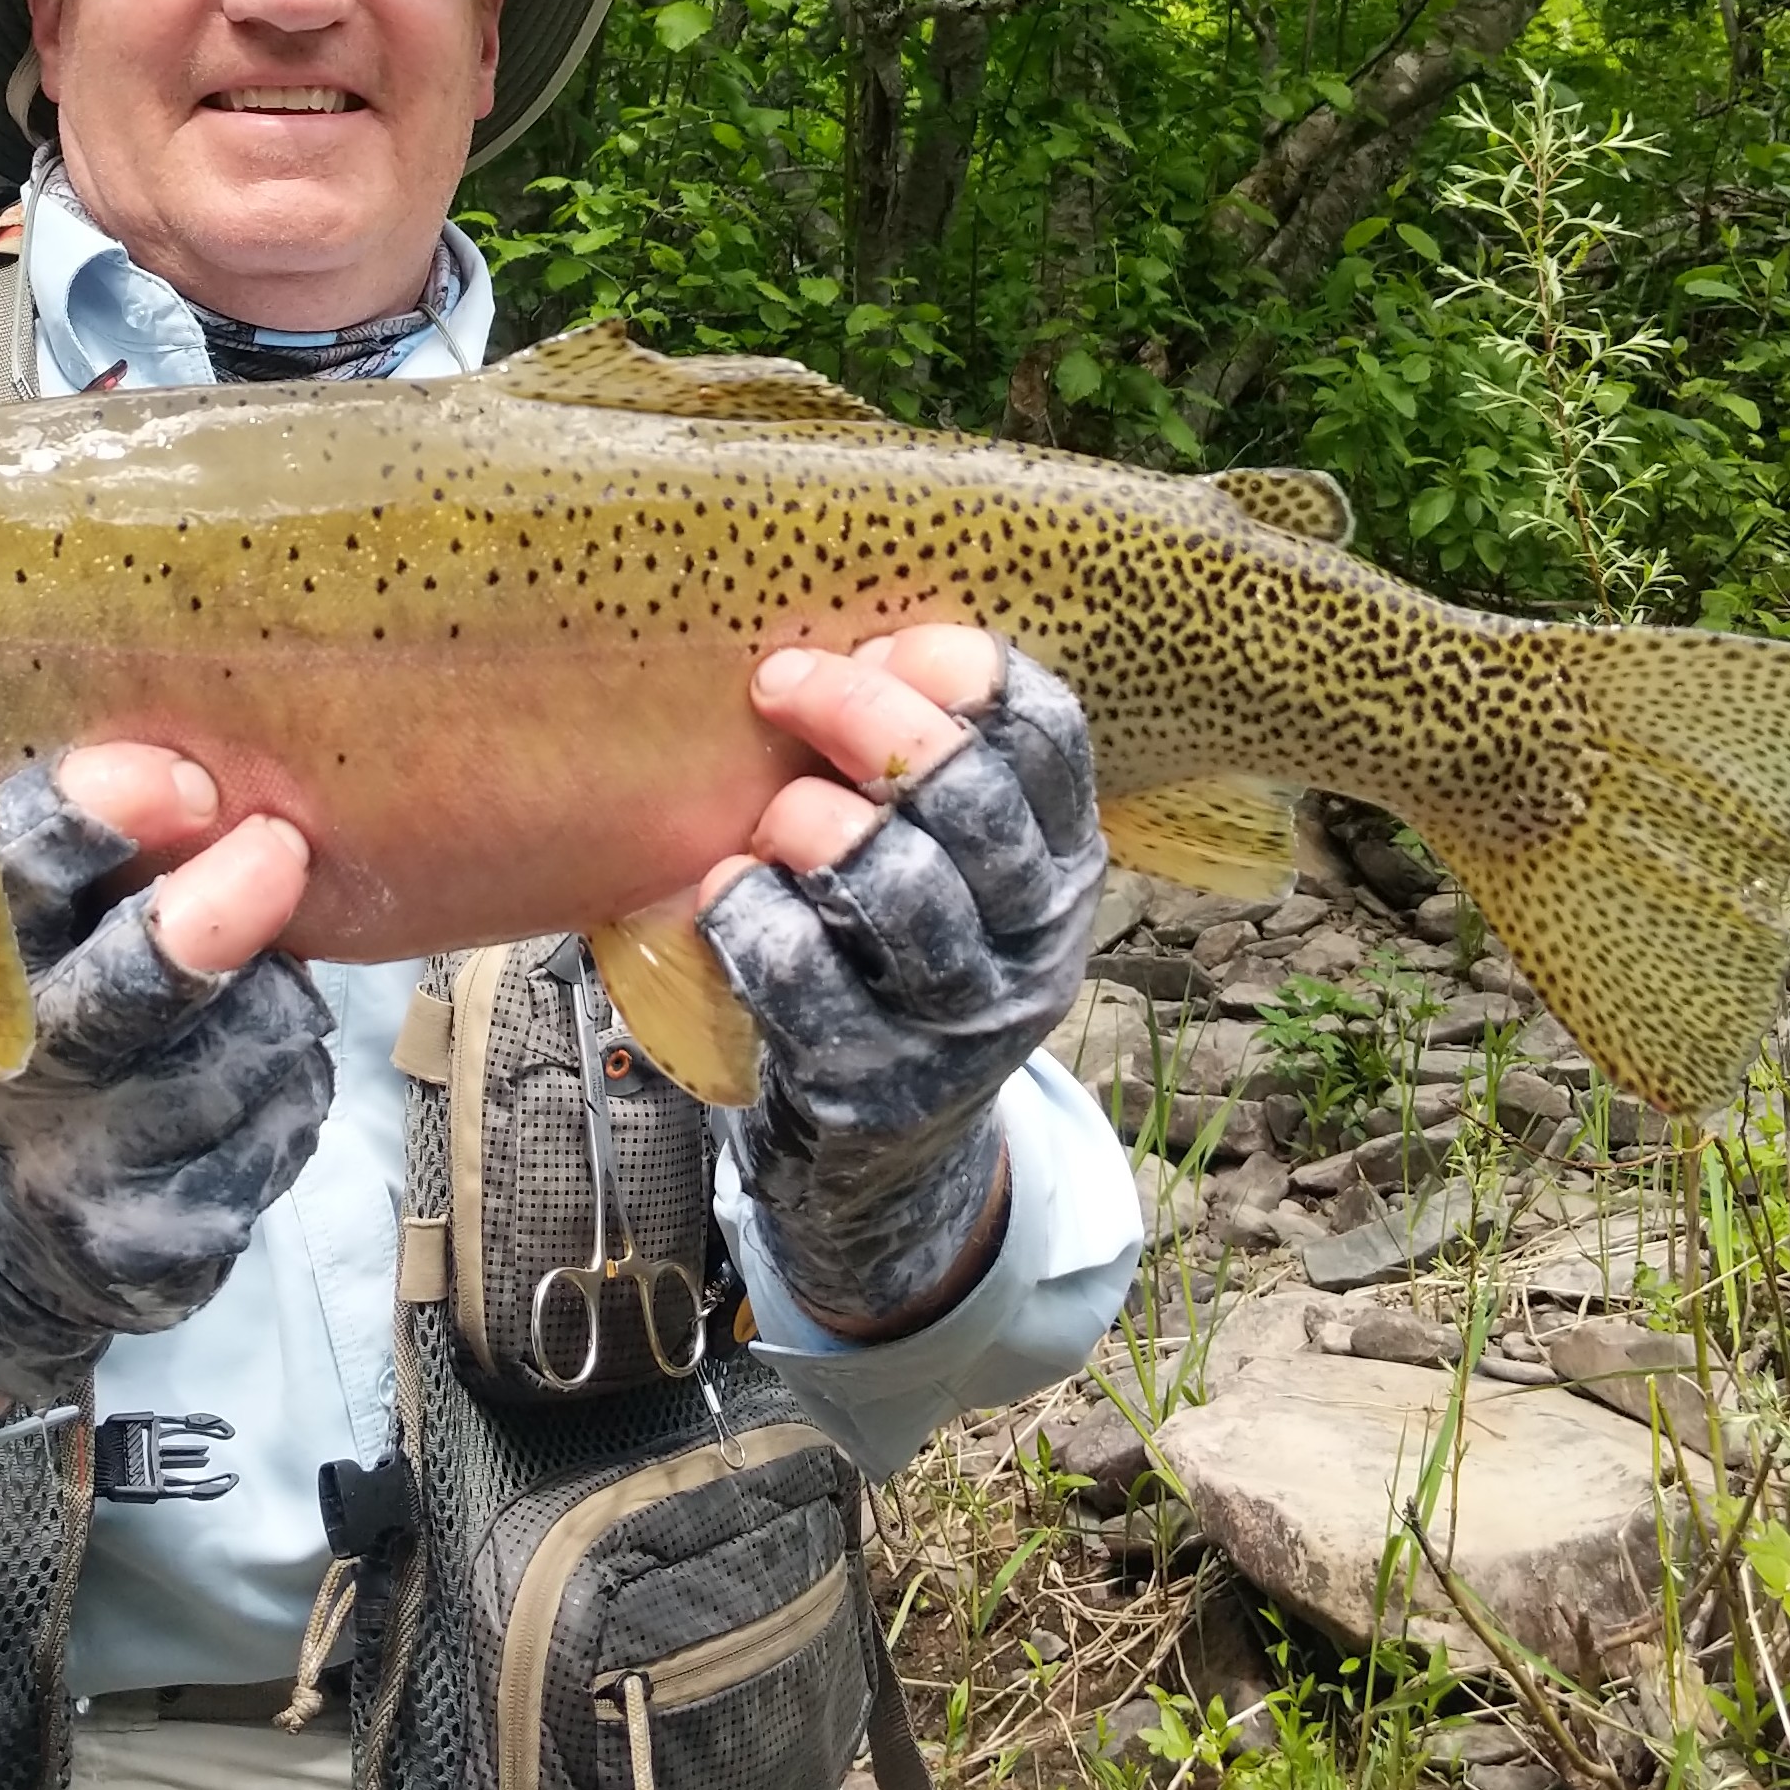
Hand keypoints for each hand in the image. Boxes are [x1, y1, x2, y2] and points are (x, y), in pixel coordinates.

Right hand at [0, 746, 331, 1406]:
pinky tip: (249, 1095)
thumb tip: (236, 781)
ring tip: (246, 1008)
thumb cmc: (61, 1022)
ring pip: (249, 1049)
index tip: (184, 782)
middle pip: (120, 994)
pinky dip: (295, 1090)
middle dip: (210, 918)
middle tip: (283, 850)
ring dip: (281, 1008)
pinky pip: (284, 1126)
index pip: (2, 880)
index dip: (90, 820)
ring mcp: (81, 1177)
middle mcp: (11, 1078)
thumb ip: (116, 855)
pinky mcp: (157, 1249)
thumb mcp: (46, 933)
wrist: (11, 1237)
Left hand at [695, 628, 1103, 1340]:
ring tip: (771, 814)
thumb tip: (861, 643)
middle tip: (778, 683)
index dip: (967, 672)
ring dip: (817, 828)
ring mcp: (961, 1020)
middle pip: (967, 800)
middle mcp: (1034, 938)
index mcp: (1064, 858)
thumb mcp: (947, 855)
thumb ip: (923, 758)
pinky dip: (752, 919)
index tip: (883, 644)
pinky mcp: (877, 1084)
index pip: (1050, 737)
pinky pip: (807, 982)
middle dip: (865, 722)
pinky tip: (725, 889)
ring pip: (903, 893)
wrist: (886, 1146)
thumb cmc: (894, 950)